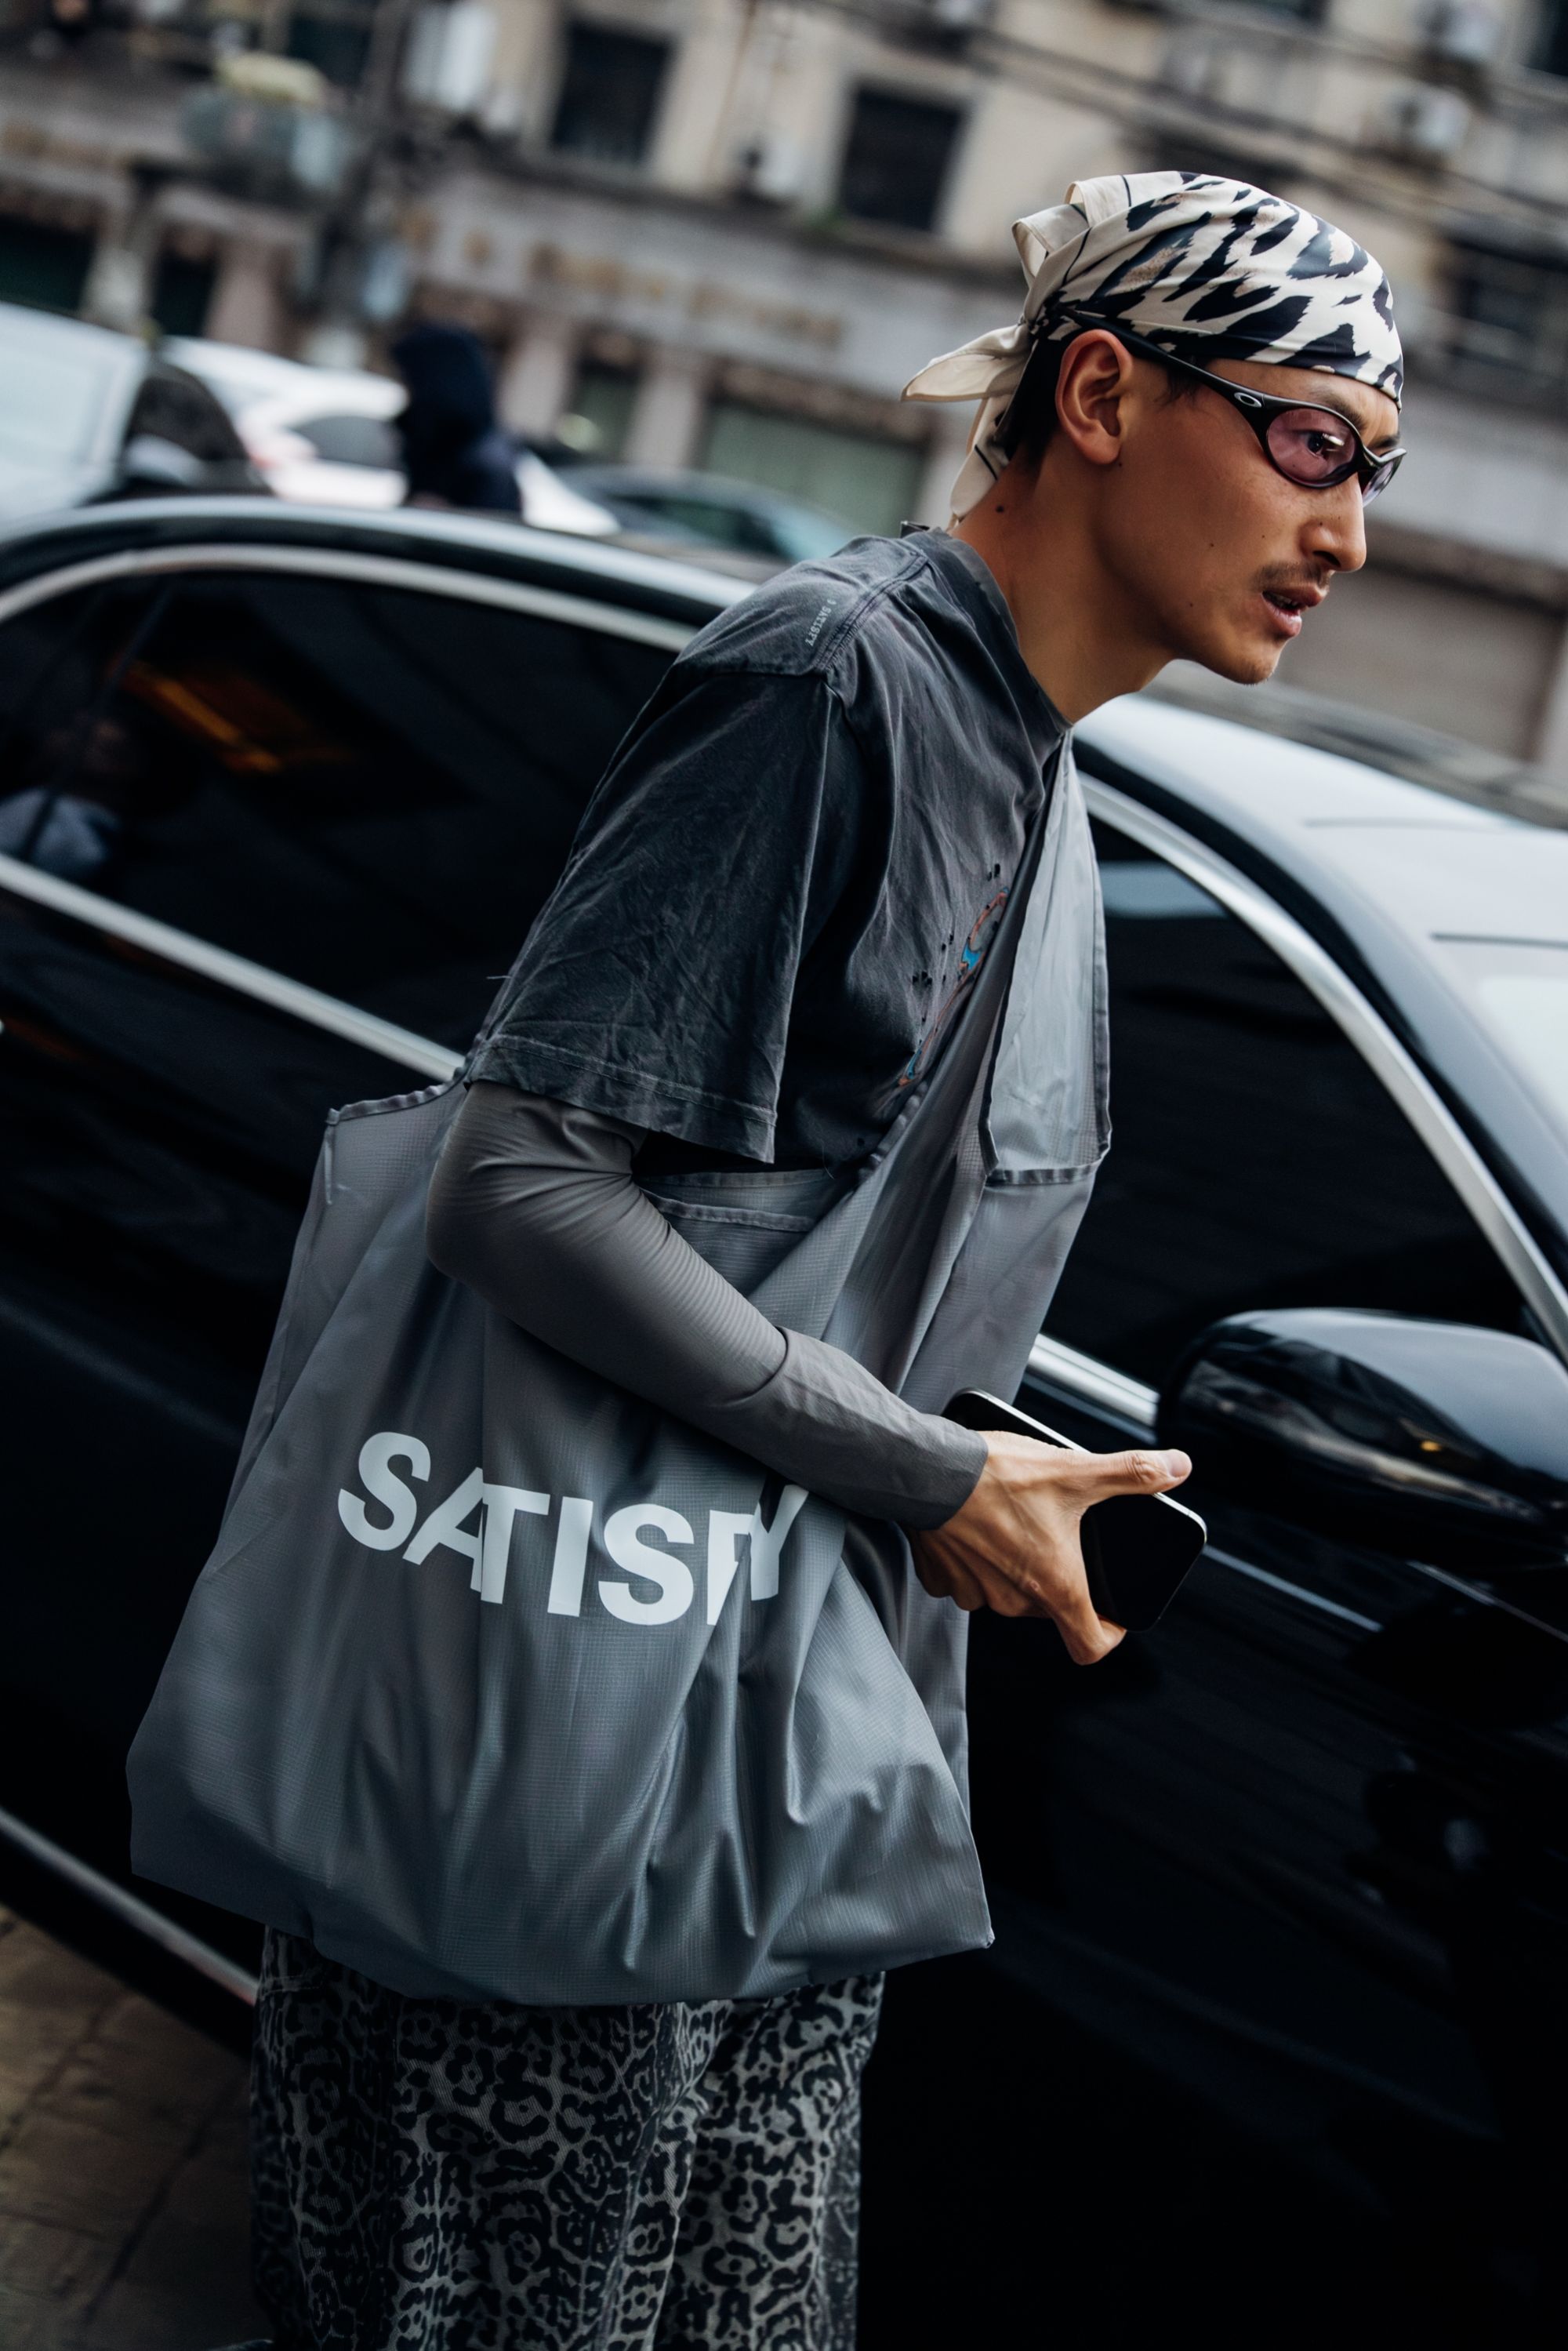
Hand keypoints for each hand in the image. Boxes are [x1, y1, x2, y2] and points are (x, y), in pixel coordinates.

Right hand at [908, 1430, 1192, 1664]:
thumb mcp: (1077, 1471)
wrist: (929, 1471)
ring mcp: (977, 1593)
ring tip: (1010, 1520)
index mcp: (1055, 1585)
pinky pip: (967, 1579)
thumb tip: (1178, 1468)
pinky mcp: (944, 1579)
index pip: (1091, 1645)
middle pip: (1050, 1607)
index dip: (1108, 1633)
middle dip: (1057, 1574)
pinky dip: (974, 1559)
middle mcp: (1016, 1600)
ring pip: (1007, 1591)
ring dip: (1013, 1565)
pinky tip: (974, 1526)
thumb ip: (1132, 1473)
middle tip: (1054, 1530)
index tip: (1111, 1614)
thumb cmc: (997, 1477)